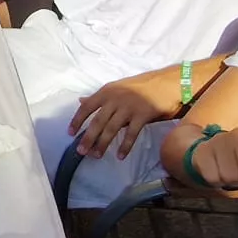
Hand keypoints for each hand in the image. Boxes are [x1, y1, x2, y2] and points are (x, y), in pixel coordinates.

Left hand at [68, 72, 183, 159]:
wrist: (167, 82)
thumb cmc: (142, 86)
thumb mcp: (118, 88)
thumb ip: (100, 97)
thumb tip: (81, 101)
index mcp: (107, 91)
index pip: (87, 107)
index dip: (77, 120)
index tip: (70, 133)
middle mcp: (115, 99)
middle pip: (97, 121)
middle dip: (88, 138)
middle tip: (81, 151)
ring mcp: (129, 107)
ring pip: (111, 129)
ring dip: (103, 144)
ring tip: (96, 155)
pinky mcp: (143, 115)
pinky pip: (131, 133)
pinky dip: (125, 146)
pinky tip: (120, 156)